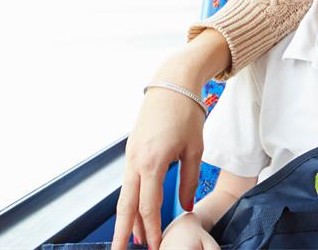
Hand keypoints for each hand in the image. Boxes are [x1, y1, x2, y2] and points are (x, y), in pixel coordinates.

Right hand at [112, 86, 207, 249]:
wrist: (172, 84)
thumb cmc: (186, 114)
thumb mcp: (194, 149)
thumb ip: (189, 181)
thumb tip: (186, 207)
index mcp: (152, 162)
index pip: (148, 205)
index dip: (151, 229)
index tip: (156, 247)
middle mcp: (135, 161)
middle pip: (126, 205)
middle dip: (123, 232)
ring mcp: (130, 156)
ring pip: (125, 195)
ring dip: (127, 219)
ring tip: (129, 242)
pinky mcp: (131, 152)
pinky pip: (128, 183)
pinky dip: (130, 201)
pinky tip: (135, 214)